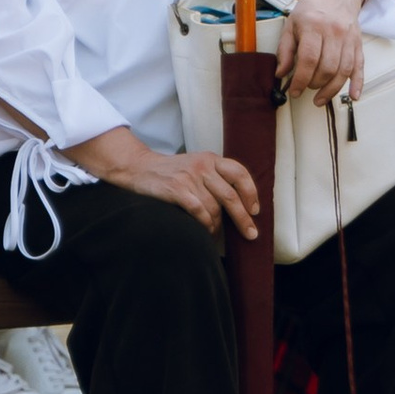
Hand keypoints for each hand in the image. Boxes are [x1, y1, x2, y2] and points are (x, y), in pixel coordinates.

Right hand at [87, 134, 260, 238]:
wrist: (139, 168)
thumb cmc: (172, 172)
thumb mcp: (196, 165)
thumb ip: (216, 177)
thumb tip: (241, 203)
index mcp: (211, 159)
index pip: (240, 173)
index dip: (251, 193)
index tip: (255, 211)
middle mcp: (202, 166)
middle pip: (230, 195)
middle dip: (243, 218)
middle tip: (251, 234)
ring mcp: (189, 177)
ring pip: (214, 207)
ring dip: (217, 225)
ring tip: (215, 234)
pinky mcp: (176, 189)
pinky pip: (199, 211)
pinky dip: (205, 225)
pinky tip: (206, 231)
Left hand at [277, 0, 366, 109]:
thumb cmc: (312, 8)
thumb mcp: (291, 24)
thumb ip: (285, 50)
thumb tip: (281, 73)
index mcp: (314, 26)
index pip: (309, 59)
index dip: (301, 79)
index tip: (295, 90)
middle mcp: (334, 32)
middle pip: (327, 68)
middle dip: (314, 84)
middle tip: (306, 89)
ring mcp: (348, 39)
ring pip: (343, 71)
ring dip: (331, 89)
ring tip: (320, 98)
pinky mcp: (358, 44)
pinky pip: (360, 66)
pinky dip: (358, 83)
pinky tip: (354, 96)